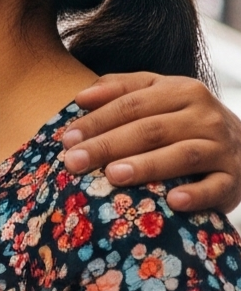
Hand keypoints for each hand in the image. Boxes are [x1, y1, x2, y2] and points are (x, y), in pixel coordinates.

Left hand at [62, 73, 239, 211]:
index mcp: (182, 91)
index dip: (97, 121)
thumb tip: (82, 97)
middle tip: (73, 162)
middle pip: (150, 129)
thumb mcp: (158, 94)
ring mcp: (223, 147)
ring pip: (183, 155)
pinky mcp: (234, 178)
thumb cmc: (183, 120)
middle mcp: (205, 116)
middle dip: (108, 145)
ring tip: (113, 176)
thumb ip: (121, 88)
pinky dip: (196, 195)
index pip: (132, 104)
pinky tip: (172, 201)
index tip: (66, 139)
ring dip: (147, 166)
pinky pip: (216, 187)